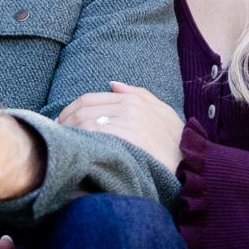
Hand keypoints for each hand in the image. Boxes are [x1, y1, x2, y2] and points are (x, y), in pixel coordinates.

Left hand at [55, 81, 184, 173]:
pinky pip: (96, 137)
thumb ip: (138, 94)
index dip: (69, 110)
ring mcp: (129, 124)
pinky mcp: (128, 140)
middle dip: (64, 122)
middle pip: (83, 110)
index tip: (60, 123)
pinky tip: (75, 150)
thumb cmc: (176, 141)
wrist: (193, 164)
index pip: (90, 99)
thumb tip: (112, 83)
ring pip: (86, 123)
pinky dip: (81, 142)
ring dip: (69, 133)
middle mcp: (130, 108)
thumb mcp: (162, 111)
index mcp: (134, 99)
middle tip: (55, 135)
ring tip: (62, 145)